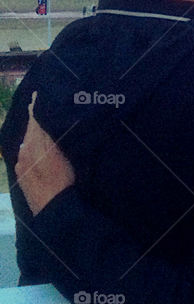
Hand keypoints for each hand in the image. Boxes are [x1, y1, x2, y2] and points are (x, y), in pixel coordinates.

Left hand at [15, 92, 75, 214]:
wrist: (53, 208)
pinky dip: (31, 146)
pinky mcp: (22, 174)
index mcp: (34, 144)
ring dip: (33, 133)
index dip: (35, 107)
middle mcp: (24, 152)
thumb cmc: (63, 179)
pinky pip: (25, 154)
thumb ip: (51, 136)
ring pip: (27, 142)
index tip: (37, 94)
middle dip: (34, 119)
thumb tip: (44, 119)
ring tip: (43, 126)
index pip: (34, 120)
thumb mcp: (61, 154)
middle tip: (42, 107)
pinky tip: (38, 148)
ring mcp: (21, 164)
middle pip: (29, 131)